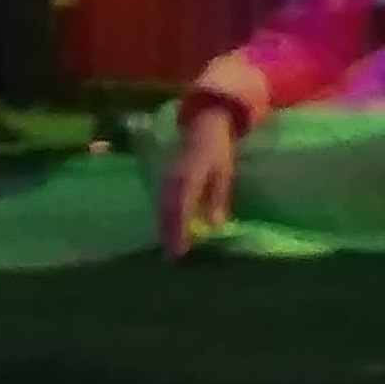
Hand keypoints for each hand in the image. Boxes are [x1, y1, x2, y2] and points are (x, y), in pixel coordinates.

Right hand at [160, 105, 237, 257]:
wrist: (204, 124)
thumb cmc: (218, 150)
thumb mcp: (224, 173)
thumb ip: (219, 198)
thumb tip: (215, 225)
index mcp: (189, 177)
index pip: (181, 208)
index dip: (180, 230)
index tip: (181, 250)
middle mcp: (173, 178)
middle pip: (167, 211)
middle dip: (168, 234)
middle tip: (172, 258)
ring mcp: (165, 178)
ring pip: (161, 208)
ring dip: (163, 229)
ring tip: (169, 251)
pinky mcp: (163, 178)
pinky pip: (160, 201)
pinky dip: (162, 218)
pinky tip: (166, 232)